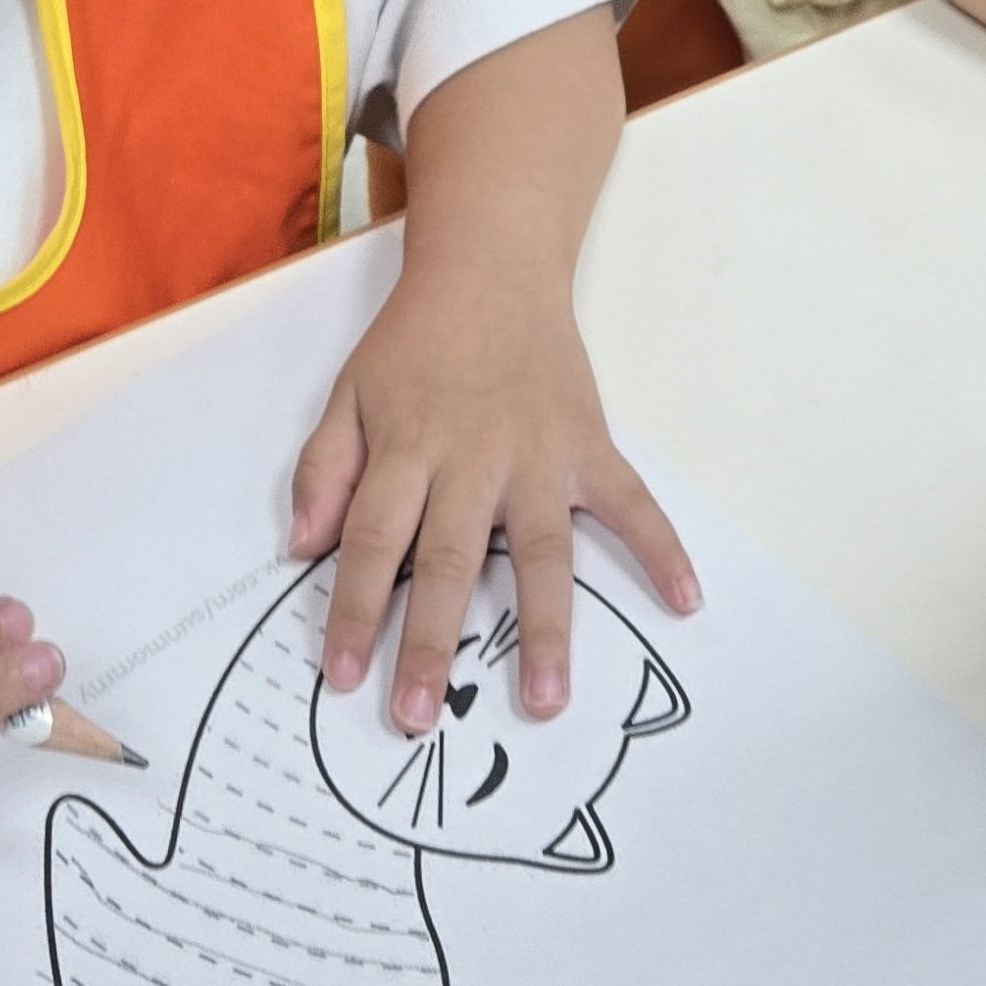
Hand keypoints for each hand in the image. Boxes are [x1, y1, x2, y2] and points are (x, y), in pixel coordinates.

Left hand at [291, 263, 697, 735]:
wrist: (492, 268)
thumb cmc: (416, 342)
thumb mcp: (349, 393)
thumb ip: (323, 469)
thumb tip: (301, 546)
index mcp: (407, 449)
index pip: (371, 540)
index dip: (352, 609)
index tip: (341, 675)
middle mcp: (472, 460)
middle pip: (446, 561)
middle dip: (429, 642)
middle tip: (417, 718)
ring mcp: (539, 457)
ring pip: (540, 553)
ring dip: (545, 629)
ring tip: (546, 701)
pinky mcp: (590, 447)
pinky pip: (631, 504)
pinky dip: (662, 547)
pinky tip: (683, 599)